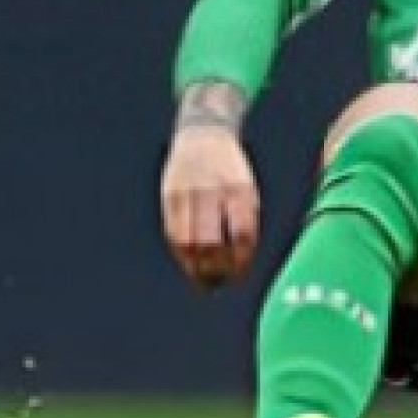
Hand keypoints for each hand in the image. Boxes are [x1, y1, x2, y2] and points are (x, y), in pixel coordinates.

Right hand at [160, 123, 259, 290]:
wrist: (203, 134)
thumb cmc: (231, 171)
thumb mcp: (247, 190)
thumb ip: (244, 224)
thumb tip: (237, 265)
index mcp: (238, 190)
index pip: (240, 236)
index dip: (239, 262)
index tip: (238, 275)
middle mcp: (211, 191)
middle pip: (210, 243)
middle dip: (215, 270)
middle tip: (219, 284)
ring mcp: (187, 193)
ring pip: (188, 242)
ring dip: (195, 267)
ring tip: (202, 280)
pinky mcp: (169, 196)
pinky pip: (173, 233)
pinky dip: (180, 253)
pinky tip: (188, 261)